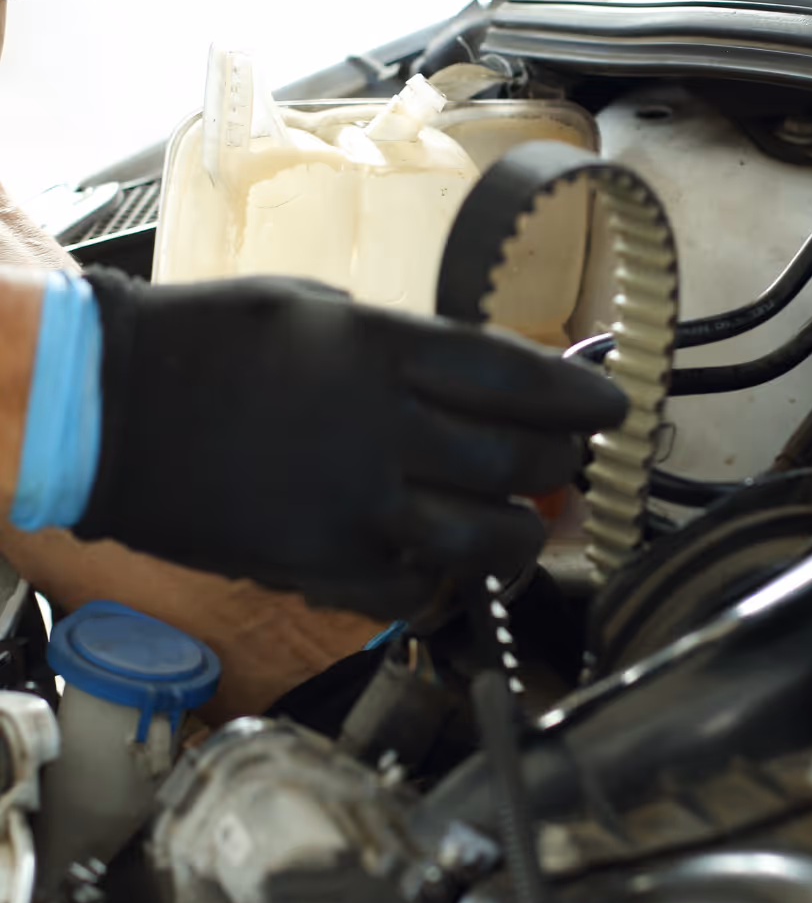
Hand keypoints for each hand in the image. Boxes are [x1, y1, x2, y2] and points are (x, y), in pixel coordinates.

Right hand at [73, 271, 626, 619]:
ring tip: (522, 517)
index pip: (523, 381)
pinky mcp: (324, 568)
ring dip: (523, 532)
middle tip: (565, 460)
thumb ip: (411, 349)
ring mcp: (357, 508)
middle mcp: (383, 431)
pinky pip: (420, 589)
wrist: (109, 411)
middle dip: (563, 463)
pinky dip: (445, 577)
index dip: (584, 399)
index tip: (611, 409)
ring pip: (489, 539)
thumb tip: (487, 382)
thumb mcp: (321, 313)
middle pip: (522, 460)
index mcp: (384, 353)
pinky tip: (439, 553)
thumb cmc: (212, 342)